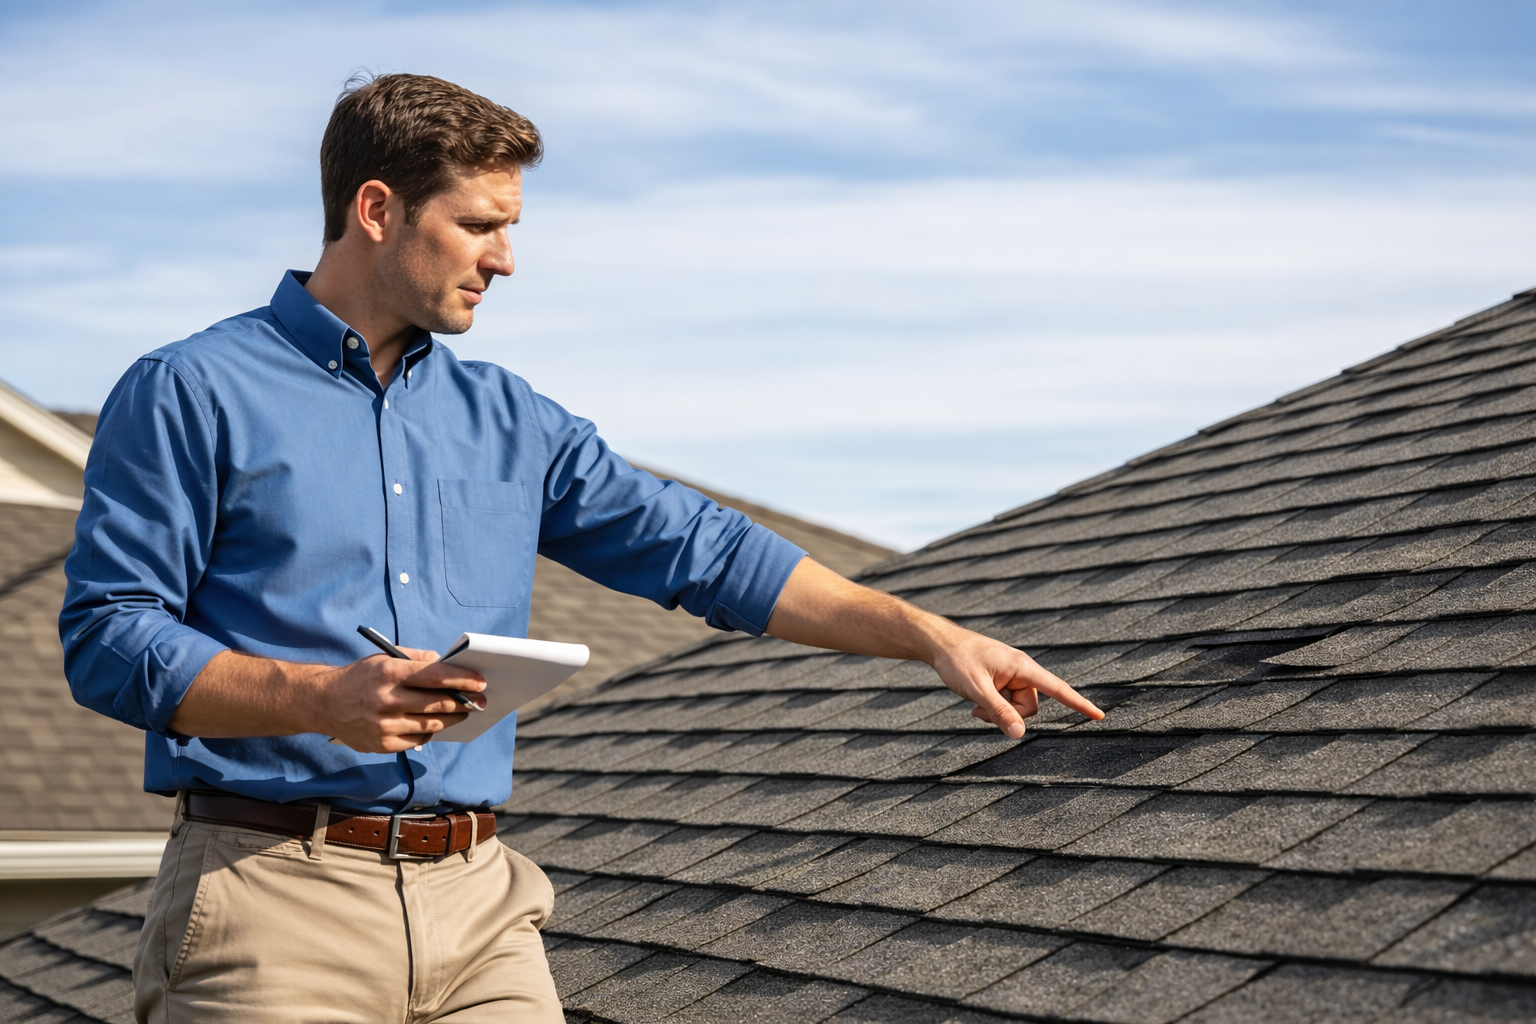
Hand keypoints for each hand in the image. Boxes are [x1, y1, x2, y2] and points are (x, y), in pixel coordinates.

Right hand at [315, 648, 485, 752]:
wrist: (323, 703)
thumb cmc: (360, 677)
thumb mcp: (383, 658)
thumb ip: (416, 659)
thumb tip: (445, 664)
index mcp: (389, 672)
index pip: (436, 676)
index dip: (462, 679)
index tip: (480, 682)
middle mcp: (386, 699)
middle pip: (437, 703)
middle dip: (464, 702)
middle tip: (479, 701)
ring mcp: (383, 725)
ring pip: (431, 724)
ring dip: (452, 718)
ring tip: (463, 713)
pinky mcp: (381, 744)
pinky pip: (417, 739)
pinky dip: (429, 731)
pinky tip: (434, 724)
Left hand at [928, 629, 1103, 738]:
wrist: (940, 643)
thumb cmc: (958, 661)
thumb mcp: (976, 689)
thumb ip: (999, 711)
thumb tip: (1019, 734)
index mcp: (1023, 667)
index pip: (1058, 688)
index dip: (1079, 704)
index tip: (1099, 715)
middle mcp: (1022, 670)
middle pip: (1029, 707)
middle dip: (1007, 714)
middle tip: (978, 707)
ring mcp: (1012, 675)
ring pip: (1016, 707)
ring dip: (996, 710)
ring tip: (974, 700)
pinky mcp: (1003, 679)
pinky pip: (1006, 701)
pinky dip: (992, 705)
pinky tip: (974, 698)